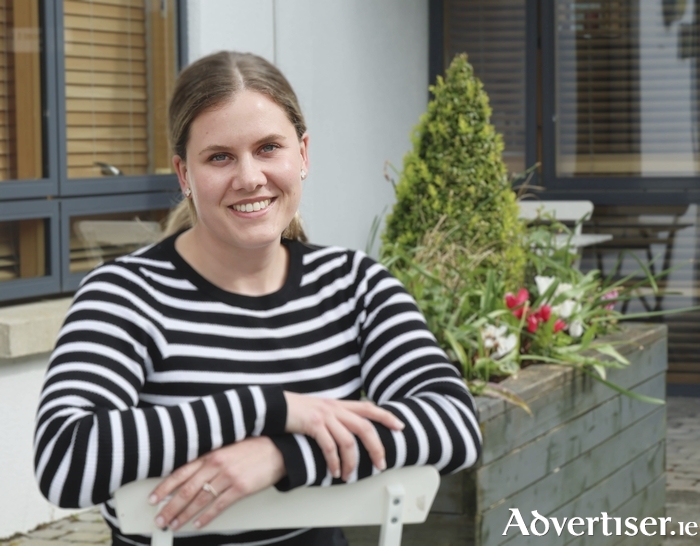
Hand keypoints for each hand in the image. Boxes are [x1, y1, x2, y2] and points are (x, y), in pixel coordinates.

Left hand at [148, 436, 284, 530]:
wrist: (278, 450)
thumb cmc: (253, 448)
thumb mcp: (227, 448)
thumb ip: (209, 459)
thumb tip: (189, 475)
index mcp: (211, 453)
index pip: (181, 472)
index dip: (165, 487)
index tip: (153, 498)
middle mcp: (217, 465)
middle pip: (187, 489)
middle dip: (170, 506)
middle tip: (159, 518)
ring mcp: (228, 477)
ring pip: (200, 500)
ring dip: (184, 515)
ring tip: (174, 525)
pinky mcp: (241, 489)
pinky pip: (219, 506)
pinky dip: (206, 517)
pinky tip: (198, 524)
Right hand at [284, 392, 404, 480]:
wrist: (274, 405)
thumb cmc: (296, 410)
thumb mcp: (319, 409)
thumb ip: (335, 417)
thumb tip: (348, 431)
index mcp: (339, 404)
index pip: (369, 408)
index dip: (386, 416)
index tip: (400, 426)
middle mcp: (335, 408)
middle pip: (365, 428)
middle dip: (376, 448)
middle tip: (381, 464)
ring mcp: (325, 416)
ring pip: (349, 441)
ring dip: (352, 462)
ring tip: (349, 475)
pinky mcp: (313, 424)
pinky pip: (329, 447)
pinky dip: (334, 462)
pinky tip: (334, 471)